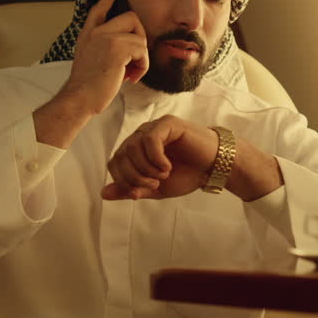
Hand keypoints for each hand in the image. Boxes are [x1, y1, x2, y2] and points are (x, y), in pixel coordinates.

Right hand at [57, 0, 149, 113]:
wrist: (80, 97)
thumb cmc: (88, 86)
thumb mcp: (90, 59)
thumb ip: (103, 47)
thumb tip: (128, 46)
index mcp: (88, 34)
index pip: (98, 9)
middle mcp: (96, 32)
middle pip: (131, 17)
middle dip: (140, 38)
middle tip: (134, 59)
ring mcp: (106, 38)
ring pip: (140, 37)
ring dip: (141, 59)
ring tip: (130, 73)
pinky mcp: (117, 48)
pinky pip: (142, 50)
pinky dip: (142, 66)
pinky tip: (131, 77)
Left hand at [102, 115, 218, 199]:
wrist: (213, 168)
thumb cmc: (187, 175)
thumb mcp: (155, 188)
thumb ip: (131, 189)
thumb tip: (103, 194)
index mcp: (137, 149)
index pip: (114, 162)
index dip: (123, 180)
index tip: (139, 193)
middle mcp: (142, 135)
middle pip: (121, 155)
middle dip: (134, 176)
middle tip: (154, 184)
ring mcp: (154, 127)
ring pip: (132, 147)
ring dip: (146, 168)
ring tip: (164, 175)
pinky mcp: (168, 124)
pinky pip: (150, 139)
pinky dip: (156, 158)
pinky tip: (168, 167)